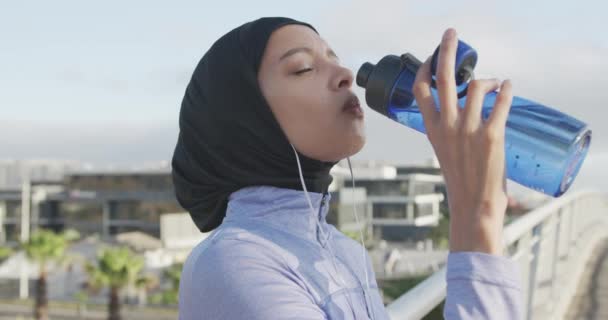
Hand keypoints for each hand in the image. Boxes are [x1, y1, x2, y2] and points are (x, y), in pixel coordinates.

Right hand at [412, 28, 512, 255]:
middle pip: (442, 76)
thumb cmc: (460, 181)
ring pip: (475, 85)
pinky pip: (501, 102)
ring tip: (495, 84)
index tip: (432, 55)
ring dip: (488, 78)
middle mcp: (447, 125)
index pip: (420, 90)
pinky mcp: (491, 135)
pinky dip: (507, 90)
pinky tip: (509, 87)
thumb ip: (449, 133)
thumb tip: (461, 118)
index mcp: (432, 129)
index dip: (424, 68)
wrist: (472, 206)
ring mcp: (468, 129)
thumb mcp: (445, 152)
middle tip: (451, 34)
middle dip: (446, 49)